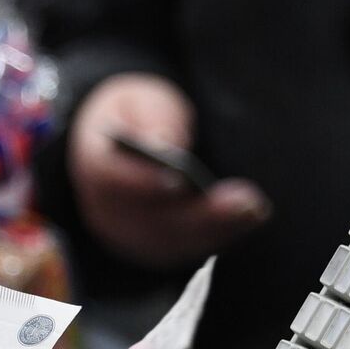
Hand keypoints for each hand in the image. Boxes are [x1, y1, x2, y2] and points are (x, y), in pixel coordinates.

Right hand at [68, 73, 270, 268]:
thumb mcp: (139, 98)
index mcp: (95, 165)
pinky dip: (219, 236)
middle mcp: (105, 210)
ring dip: (216, 230)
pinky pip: (186, 250)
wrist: (124, 147)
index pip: (110, 179)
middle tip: (245, 201)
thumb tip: (166, 143)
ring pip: (170, 242)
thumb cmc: (136, 116)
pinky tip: (249, 218)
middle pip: (148, 221)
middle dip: (198, 215)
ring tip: (254, 209)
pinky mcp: (155, 248)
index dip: (142, 182)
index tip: (177, 179)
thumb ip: (152, 116)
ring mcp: (129, 236)